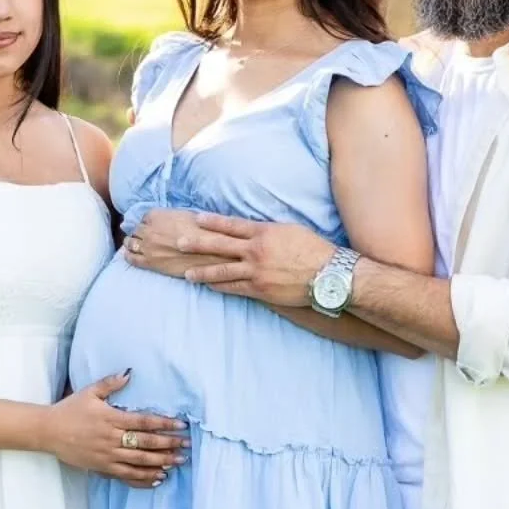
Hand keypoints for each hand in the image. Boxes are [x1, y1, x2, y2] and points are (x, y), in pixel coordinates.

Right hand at [42, 372, 190, 486]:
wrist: (48, 431)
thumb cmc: (70, 409)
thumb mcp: (89, 392)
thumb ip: (110, 383)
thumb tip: (129, 372)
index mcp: (111, 418)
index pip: (143, 422)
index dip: (164, 424)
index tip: (181, 426)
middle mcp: (111, 438)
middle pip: (145, 443)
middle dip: (168, 445)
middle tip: (187, 446)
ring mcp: (107, 455)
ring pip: (139, 462)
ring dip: (160, 462)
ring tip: (177, 462)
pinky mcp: (102, 467)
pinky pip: (126, 476)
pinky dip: (142, 478)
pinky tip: (157, 478)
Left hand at [120, 208, 224, 280]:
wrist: (209, 254)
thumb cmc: (204, 232)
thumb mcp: (188, 215)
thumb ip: (173, 216)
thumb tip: (170, 219)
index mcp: (158, 215)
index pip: (145, 217)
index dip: (148, 222)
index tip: (151, 225)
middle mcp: (149, 229)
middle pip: (136, 229)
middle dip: (139, 231)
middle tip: (142, 235)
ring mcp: (148, 247)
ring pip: (130, 242)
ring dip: (131, 242)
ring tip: (131, 243)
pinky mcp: (150, 262)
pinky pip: (132, 258)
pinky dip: (128, 255)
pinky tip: (128, 254)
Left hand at [128, 212, 334, 305]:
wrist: (329, 275)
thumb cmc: (314, 250)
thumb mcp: (291, 231)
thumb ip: (269, 231)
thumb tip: (255, 230)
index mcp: (264, 232)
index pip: (232, 225)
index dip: (212, 222)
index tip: (196, 219)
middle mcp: (256, 250)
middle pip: (220, 246)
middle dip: (197, 244)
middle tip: (179, 243)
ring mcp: (256, 271)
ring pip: (222, 271)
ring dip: (202, 272)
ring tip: (187, 274)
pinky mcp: (260, 289)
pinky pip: (235, 288)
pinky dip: (220, 287)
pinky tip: (209, 287)